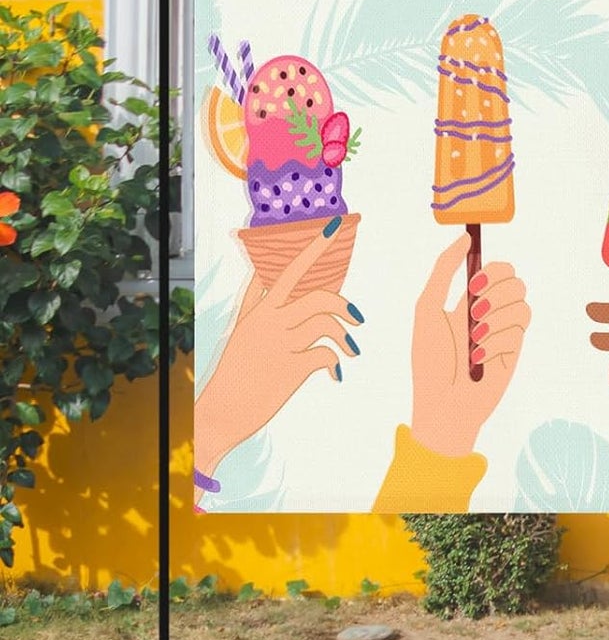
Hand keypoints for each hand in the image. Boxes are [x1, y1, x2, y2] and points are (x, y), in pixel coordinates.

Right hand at [194, 217, 361, 493]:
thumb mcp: (240, 329)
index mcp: (259, 310)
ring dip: (345, 337)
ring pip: (327, 323)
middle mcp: (270, 321)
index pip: (288, 270)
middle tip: (358, 316)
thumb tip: (261, 271)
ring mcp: (281, 344)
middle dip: (343, 302)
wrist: (220, 414)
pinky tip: (335, 373)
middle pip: (317, 295)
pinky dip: (336, 362)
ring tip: (349, 350)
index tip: (334, 225)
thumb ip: (253, 299)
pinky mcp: (291, 369)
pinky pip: (326, 355)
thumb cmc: (234, 369)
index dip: (314, 247)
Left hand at [409, 232, 530, 457]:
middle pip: (513, 277)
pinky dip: (498, 338)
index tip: (475, 283)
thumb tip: (464, 238)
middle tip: (474, 309)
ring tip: (475, 339)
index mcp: (468, 300)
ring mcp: (504, 330)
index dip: (492, 268)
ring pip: (520, 298)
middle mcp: (490, 312)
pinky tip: (481, 356)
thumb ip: (443, 270)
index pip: (495, 268)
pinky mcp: (515, 349)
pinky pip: (520, 325)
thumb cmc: (429, 362)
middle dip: (494, 290)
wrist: (443, 406)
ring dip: (494, 316)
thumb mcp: (426, 309)